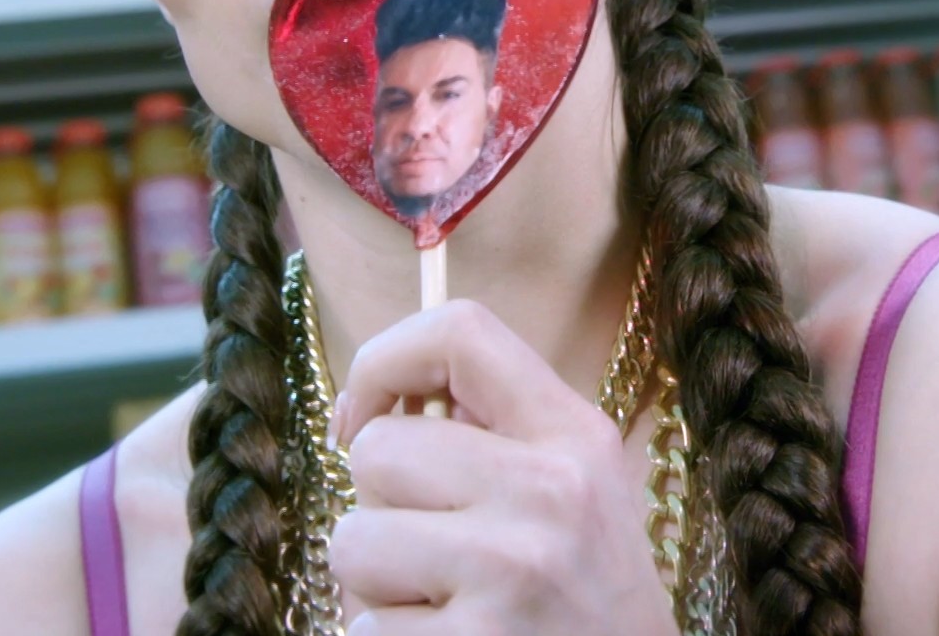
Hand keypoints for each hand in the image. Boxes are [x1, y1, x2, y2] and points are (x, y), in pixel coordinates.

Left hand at [330, 298, 678, 635]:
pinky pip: (363, 629)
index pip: (460, 333)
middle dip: (380, 506)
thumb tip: (364, 413)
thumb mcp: (576, 487)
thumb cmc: (586, 595)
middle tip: (437, 551)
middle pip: (378, 450)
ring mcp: (512, 570)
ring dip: (376, 585)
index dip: (384, 362)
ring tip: (444, 604)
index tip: (364, 417)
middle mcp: (550, 492)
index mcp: (574, 435)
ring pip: (352, 543)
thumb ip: (494, 434)